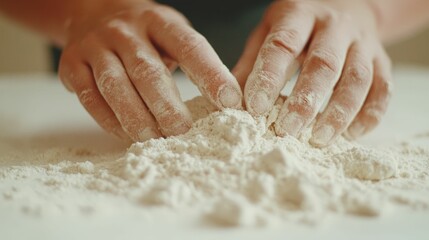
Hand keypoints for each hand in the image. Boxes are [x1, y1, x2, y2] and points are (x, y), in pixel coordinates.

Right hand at [59, 1, 241, 140]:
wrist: (93, 14)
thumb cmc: (145, 36)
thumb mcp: (171, 36)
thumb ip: (193, 62)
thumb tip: (226, 104)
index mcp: (159, 22)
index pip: (189, 46)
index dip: (211, 74)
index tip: (230, 101)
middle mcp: (126, 31)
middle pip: (147, 70)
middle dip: (166, 105)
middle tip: (183, 131)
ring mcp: (96, 46)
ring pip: (115, 86)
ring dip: (136, 117)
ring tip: (154, 139)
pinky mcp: (73, 64)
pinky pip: (90, 98)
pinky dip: (109, 121)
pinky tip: (127, 136)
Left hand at [233, 0, 392, 146]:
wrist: (346, 3)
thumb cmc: (298, 25)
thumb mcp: (268, 31)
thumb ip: (251, 63)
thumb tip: (230, 100)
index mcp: (299, 14)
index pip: (283, 44)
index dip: (269, 77)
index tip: (255, 108)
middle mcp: (334, 26)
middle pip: (324, 64)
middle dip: (305, 101)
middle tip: (287, 131)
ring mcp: (362, 42)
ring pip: (357, 78)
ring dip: (339, 113)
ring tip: (319, 139)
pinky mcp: (382, 59)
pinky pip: (383, 88)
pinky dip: (369, 114)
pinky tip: (352, 135)